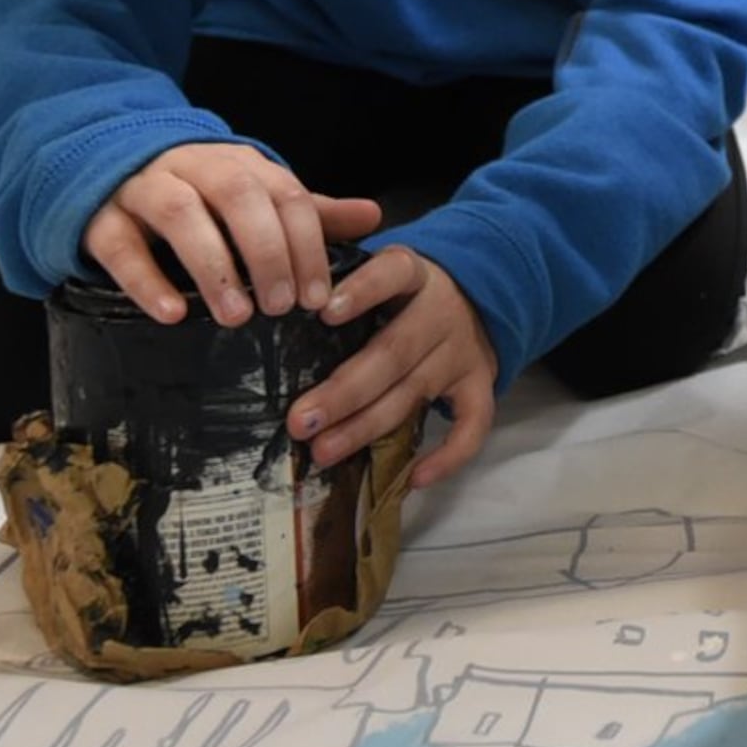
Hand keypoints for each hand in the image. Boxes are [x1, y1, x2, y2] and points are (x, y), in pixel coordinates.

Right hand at [82, 144, 385, 329]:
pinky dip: (146, 279)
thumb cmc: (199, 199)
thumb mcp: (256, 201)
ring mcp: (143, 189)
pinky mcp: (101, 220)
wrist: (109, 173)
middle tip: (283, 307)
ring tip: (236, 316)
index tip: (319, 298)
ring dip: (212, 263)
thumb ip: (309, 213)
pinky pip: (119, 245)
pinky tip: (171, 315)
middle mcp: (193, 167)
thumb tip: (374, 216)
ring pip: (178, 212)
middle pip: (236, 193)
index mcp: (239, 164)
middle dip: (266, 250)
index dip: (306, 244)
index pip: (285, 193)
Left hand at [297, 247, 499, 476]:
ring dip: (367, 427)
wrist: (479, 295)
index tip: (324, 312)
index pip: (393, 272)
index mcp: (414, 274)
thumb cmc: (402, 289)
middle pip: (393, 352)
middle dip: (343, 391)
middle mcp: (441, 312)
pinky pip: (473, 425)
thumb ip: (337, 272)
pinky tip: (414, 478)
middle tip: (300, 421)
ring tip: (323, 452)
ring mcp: (462, 353)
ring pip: (415, 393)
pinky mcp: (480, 384)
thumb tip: (266, 292)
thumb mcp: (378, 268)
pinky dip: (448, 456)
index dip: (363, 291)